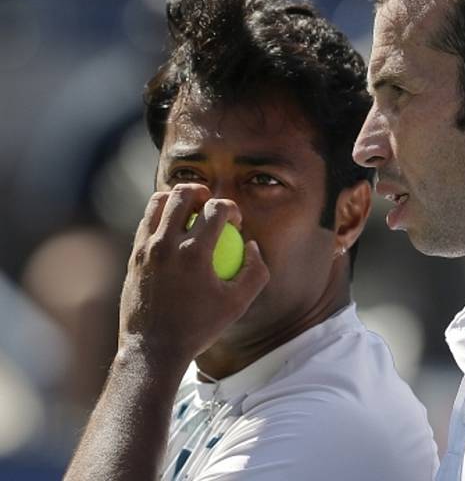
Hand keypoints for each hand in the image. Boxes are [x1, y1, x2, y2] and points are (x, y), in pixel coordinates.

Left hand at [118, 184, 268, 367]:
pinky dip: (161, 219)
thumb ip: (255, 271)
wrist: (153, 350)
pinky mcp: (132, 257)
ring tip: (190, 214)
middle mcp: (166, 244)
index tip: (236, 223)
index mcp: (194, 253)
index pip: (216, 208)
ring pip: (158, 202)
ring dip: (177, 201)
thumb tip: (252, 245)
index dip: (231, 208)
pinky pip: (146, 223)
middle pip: (182, 194)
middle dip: (201, 192)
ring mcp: (145, 249)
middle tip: (210, 206)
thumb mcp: (238, 304)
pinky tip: (174, 233)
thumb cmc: (199, 328)